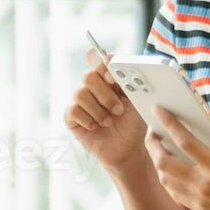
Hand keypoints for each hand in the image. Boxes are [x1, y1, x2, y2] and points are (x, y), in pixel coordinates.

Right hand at [65, 49, 149, 175]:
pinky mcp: (72, 117)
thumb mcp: (137, 101)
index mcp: (109, 79)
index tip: (113, 77)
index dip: (103, 64)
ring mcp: (81, 102)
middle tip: (119, 109)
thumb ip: (129, 82)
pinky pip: (73, 110)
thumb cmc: (133, 124)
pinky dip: (88, 119)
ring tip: (109, 121)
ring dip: (98, 110)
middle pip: (88, 77)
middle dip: (105, 94)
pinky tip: (96, 127)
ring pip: (80, 93)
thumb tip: (118, 64)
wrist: (127, 149)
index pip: (99, 60)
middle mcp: (93, 88)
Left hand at [145, 106, 209, 209]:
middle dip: (153, 143)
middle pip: (165, 161)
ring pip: (165, 178)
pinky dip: (167, 177)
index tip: (158, 110)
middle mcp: (203, 186)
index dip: (169, 123)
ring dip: (158, 160)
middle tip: (152, 130)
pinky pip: (174, 192)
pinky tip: (170, 168)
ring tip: (159, 146)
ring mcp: (199, 200)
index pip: (185, 141)